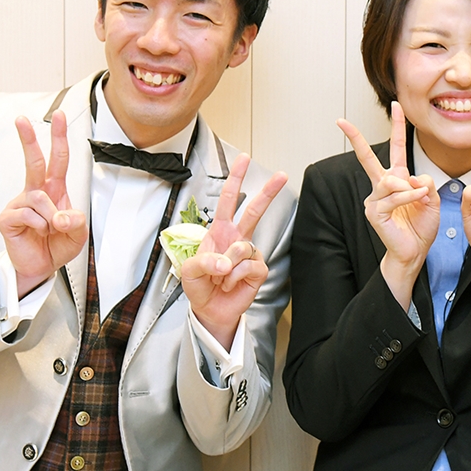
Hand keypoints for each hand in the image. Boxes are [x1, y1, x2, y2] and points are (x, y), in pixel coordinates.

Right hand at [0, 112, 87, 296]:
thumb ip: (76, 222)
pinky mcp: (8, 218)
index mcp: (54, 190)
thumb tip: (62, 216)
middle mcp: (36, 193)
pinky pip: (27, 214)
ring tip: (50, 230)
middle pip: (33, 161)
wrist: (39, 267)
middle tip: (22, 119)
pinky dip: (39, 225)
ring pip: (39, 197)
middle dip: (29, 139)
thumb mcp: (77, 235)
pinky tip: (37, 232)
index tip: (59, 117)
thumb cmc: (56, 246)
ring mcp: (20, 204)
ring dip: (51, 216)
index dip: (59, 138)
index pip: (58, 159)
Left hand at [181, 153, 287, 348]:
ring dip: (227, 264)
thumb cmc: (200, 287)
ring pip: (244, 246)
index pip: (229, 201)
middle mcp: (237, 239)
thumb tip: (227, 261)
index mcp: (219, 232)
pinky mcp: (258, 271)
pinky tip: (230, 284)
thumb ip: (203, 262)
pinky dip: (234, 276)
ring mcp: (249, 254)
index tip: (244, 159)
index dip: (236, 179)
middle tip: (282, 175)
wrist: (210, 310)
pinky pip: (248, 266)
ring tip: (220, 277)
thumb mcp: (188, 272)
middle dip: (268, 192)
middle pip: (255, 210)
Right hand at [338, 103, 439, 302]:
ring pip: (392, 180)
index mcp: (396, 179)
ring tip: (421, 197)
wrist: (415, 252)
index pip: (395, 148)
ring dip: (411, 188)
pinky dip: (408, 197)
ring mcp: (375, 199)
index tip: (396, 105)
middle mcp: (382, 186)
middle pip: (367, 158)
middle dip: (355, 138)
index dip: (397, 126)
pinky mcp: (374, 212)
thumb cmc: (421, 226)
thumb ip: (424, 182)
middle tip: (342, 121)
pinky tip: (416, 200)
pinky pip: (393, 196)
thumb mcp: (431, 199)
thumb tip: (413, 177)